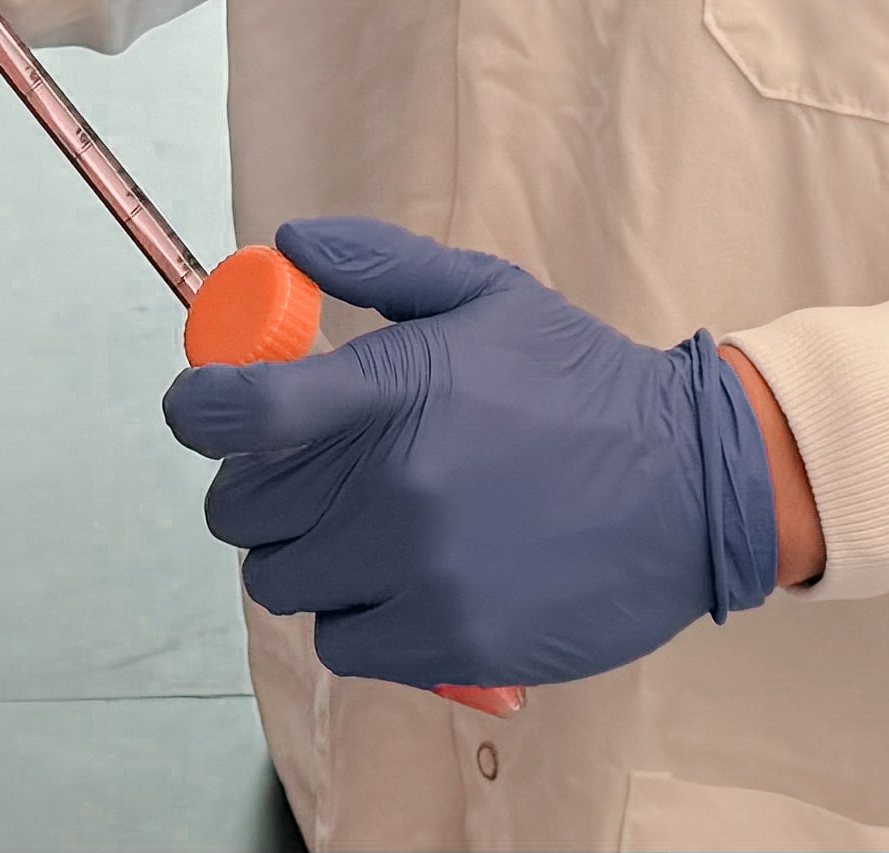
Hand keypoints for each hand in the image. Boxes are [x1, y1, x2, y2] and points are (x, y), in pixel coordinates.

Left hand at [158, 218, 780, 688]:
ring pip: (283, 582)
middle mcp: (391, 486)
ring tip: (365, 535)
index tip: (205, 411)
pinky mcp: (446, 641)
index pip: (237, 409)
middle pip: (240, 511)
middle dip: (261, 492)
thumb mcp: (488, 295)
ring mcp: (416, 571)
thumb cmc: (580, 383)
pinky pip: (340, 644)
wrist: (689, 485)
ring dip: (307, 559)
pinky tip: (405, 586)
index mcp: (391, 390)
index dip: (198, 411)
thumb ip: (380, 265)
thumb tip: (284, 244)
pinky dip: (357, 620)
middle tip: (311, 481)